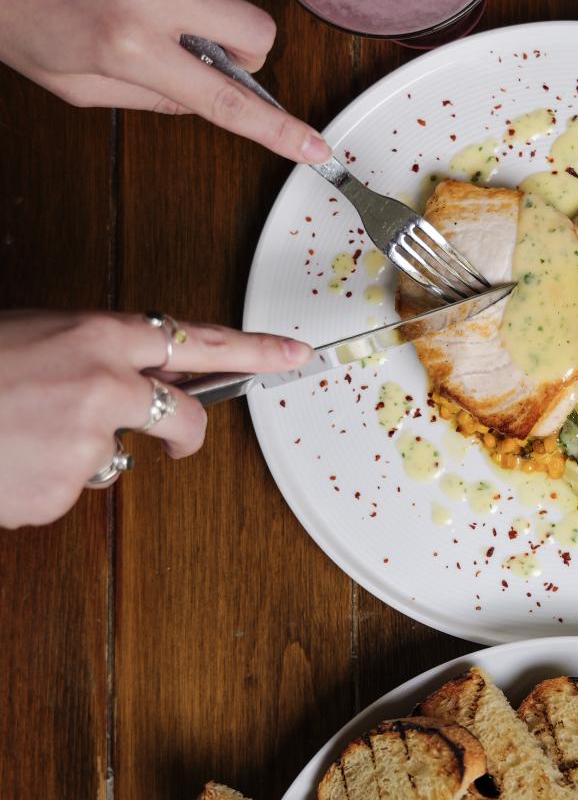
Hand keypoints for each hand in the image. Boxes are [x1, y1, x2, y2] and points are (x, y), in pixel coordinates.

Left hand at [0, 0, 331, 164]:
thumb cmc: (4, 6)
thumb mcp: (69, 80)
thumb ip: (146, 96)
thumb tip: (200, 96)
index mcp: (126, 45)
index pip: (224, 98)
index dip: (276, 128)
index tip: (314, 145)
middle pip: (256, 29)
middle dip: (245, 46)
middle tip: (203, 47)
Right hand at [0, 311, 312, 528]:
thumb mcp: (35, 338)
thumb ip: (94, 356)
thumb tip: (141, 382)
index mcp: (97, 335)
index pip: (199, 342)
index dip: (255, 351)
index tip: (297, 356)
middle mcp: (105, 386)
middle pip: (184, 420)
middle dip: (182, 436)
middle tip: (170, 442)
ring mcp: (85, 443)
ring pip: (111, 460)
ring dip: (75, 456)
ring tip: (15, 435)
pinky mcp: (58, 493)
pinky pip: (65, 494)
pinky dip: (37, 486)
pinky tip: (3, 463)